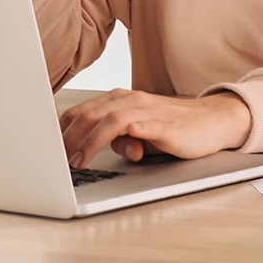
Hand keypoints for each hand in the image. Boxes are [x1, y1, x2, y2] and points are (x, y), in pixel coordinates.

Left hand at [58, 88, 251, 166]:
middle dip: (69, 140)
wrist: (214, 121)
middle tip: (58, 163)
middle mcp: (132, 101)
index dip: (61, 132)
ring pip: (110, 119)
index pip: (80, 112)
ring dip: (89, 142)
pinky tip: (121, 140)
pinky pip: (145, 124)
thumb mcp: (139, 134)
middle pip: (89, 115)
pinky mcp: (167, 125)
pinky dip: (130, 130)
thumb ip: (118, 139)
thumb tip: (102, 148)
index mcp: (121, 100)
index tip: (49, 152)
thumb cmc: (175, 127)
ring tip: (79, 161)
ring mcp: (149, 111)